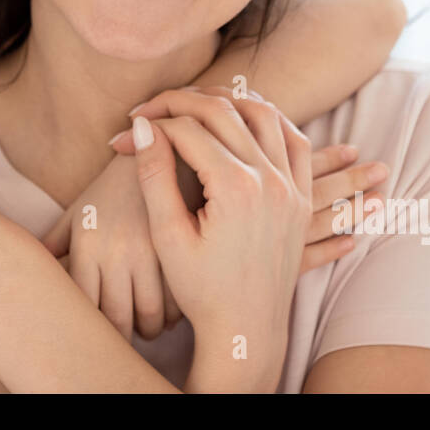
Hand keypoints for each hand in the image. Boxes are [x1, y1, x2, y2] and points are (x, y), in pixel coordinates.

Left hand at [41, 152, 183, 340]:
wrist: (155, 153)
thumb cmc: (110, 191)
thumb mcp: (78, 213)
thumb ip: (52, 245)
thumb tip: (21, 272)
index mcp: (86, 245)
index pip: (82, 306)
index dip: (88, 331)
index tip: (92, 339)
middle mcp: (115, 250)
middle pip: (115, 320)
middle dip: (121, 340)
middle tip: (124, 343)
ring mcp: (149, 251)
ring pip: (149, 316)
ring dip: (149, 330)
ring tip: (148, 328)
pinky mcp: (179, 249)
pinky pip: (177, 299)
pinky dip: (174, 315)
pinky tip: (169, 311)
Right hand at [129, 87, 316, 390]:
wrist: (246, 330)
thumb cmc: (201, 289)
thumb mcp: (168, 236)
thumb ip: (155, 176)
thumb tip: (142, 126)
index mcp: (235, 189)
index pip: (188, 129)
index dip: (153, 123)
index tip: (129, 129)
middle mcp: (270, 180)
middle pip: (225, 112)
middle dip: (183, 101)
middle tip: (154, 107)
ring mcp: (291, 187)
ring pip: (266, 115)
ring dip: (230, 100)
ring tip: (195, 103)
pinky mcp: (300, 196)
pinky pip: (296, 140)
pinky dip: (272, 120)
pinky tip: (246, 119)